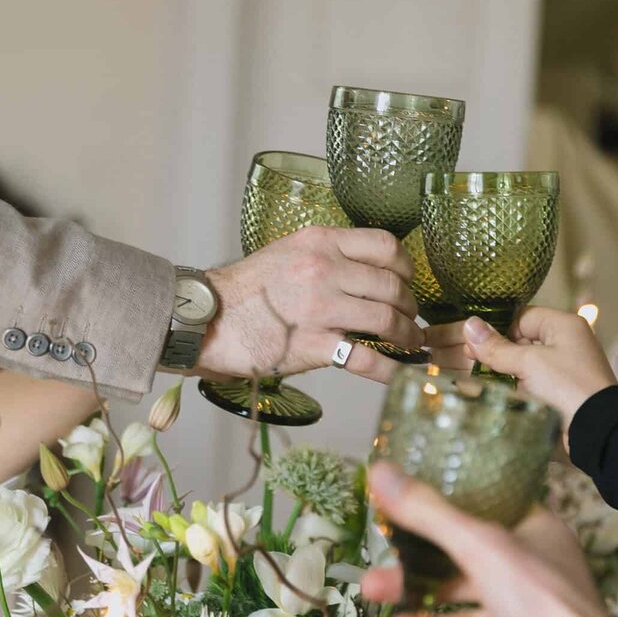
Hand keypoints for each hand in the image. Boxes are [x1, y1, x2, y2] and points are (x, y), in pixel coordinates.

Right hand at [197, 228, 419, 384]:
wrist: (206, 319)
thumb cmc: (244, 291)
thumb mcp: (286, 253)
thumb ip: (324, 257)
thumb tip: (362, 274)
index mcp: (319, 242)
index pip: (384, 245)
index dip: (406, 267)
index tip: (409, 282)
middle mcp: (323, 269)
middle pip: (391, 285)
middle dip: (409, 307)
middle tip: (410, 321)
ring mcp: (320, 307)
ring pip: (386, 319)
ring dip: (406, 336)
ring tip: (409, 345)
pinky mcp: (313, 345)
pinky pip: (366, 358)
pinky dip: (389, 369)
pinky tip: (397, 374)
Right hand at [362, 461, 617, 616]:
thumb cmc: (534, 595)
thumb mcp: (477, 544)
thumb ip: (427, 512)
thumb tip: (378, 470)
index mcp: (537, 534)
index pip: (487, 516)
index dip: (446, 516)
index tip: (404, 520)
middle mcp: (538, 574)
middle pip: (467, 572)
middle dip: (419, 582)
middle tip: (373, 585)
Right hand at [424, 307, 617, 445]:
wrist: (596, 428)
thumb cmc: (565, 385)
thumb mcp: (528, 363)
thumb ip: (497, 347)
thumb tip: (469, 325)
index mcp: (564, 325)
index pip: (523, 317)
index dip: (497, 328)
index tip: (472, 343)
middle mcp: (568, 342)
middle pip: (523, 339)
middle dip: (497, 349)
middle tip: (469, 359)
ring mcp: (566, 367)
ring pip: (527, 361)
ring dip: (505, 368)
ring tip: (479, 376)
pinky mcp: (563, 390)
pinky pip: (534, 379)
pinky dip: (517, 383)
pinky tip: (498, 390)